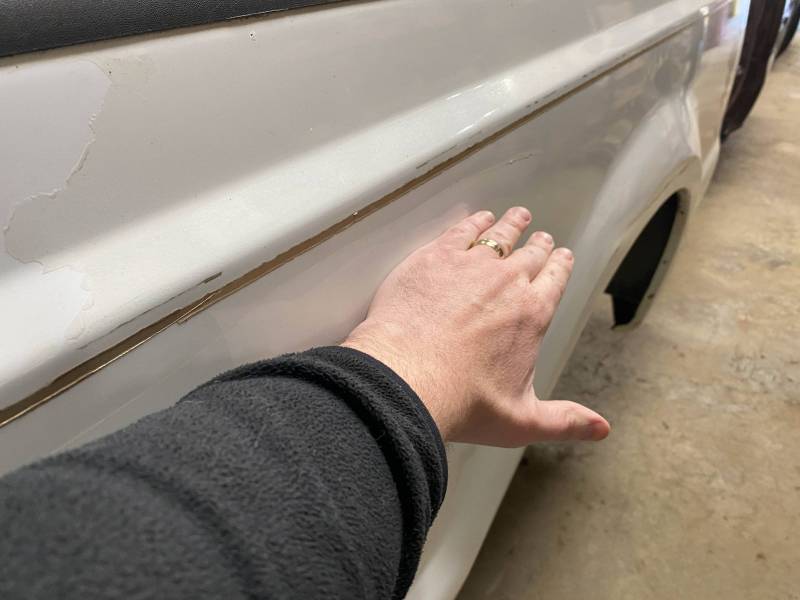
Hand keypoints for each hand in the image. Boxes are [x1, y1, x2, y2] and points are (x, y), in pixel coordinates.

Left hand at [342, 207, 609, 446]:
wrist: (408, 379)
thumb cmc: (462, 401)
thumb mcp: (521, 420)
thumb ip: (564, 421)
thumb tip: (600, 429)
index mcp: (532, 314)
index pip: (555, 279)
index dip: (560, 265)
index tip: (561, 256)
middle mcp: (507, 282)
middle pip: (529, 254)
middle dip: (538, 245)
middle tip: (540, 237)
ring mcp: (470, 265)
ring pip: (498, 236)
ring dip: (510, 225)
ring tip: (517, 216)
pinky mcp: (435, 258)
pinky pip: (461, 231)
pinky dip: (473, 222)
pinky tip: (476, 219)